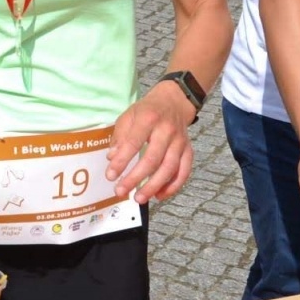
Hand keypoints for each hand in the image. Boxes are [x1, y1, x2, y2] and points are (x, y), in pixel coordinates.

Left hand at [107, 83, 196, 202]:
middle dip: (135, 178)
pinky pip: (184, 172)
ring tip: (139, 198)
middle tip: (121, 191)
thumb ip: (120, 137)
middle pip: (152, 159)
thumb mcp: (128, 116)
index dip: (121, 161)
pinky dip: (173, 186)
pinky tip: (159, 196)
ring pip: (169, 168)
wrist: (174, 101)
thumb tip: (112, 158)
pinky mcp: (188, 150)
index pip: (133, 143)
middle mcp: (167, 130)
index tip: (110, 176)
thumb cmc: (147, 110)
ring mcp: (180, 142)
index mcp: (148, 118)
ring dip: (153, 186)